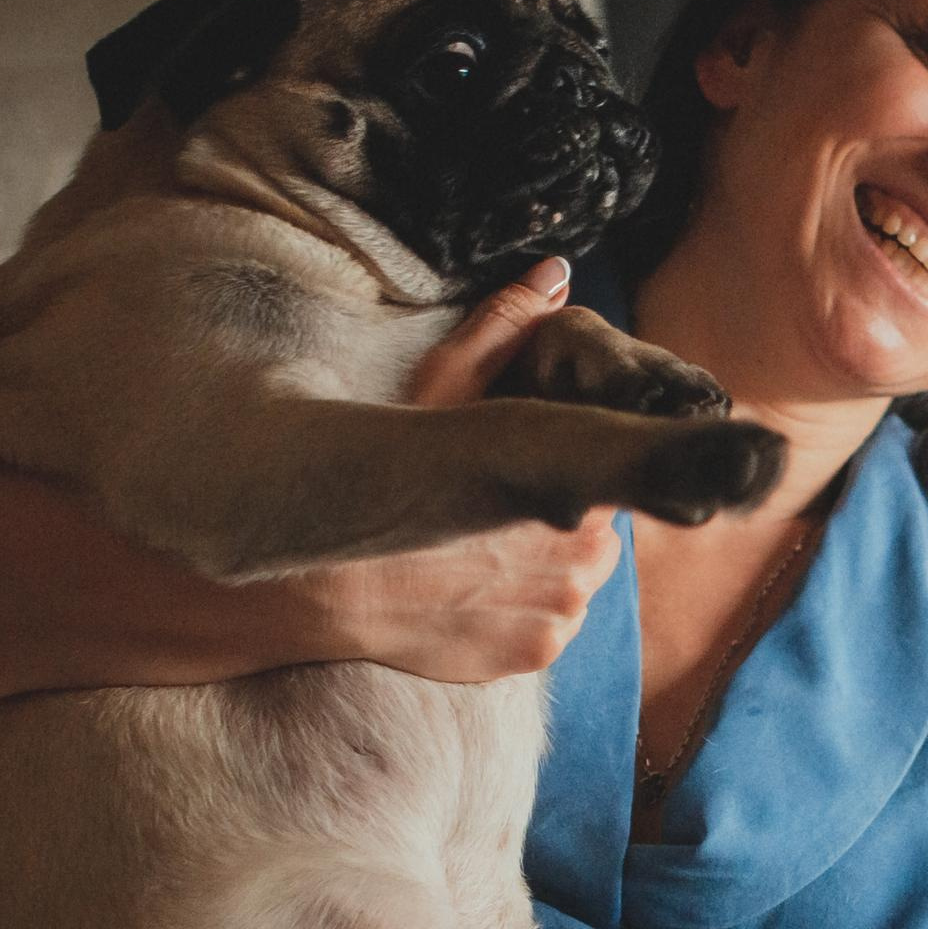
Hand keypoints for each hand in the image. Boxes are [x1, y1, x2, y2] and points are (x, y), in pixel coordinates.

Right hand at [281, 257, 621, 682]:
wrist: (324, 589)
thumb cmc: (383, 479)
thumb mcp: (440, 391)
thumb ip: (504, 330)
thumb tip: (557, 275)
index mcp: (575, 482)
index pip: (602, 473)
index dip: (563, 471)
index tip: (514, 477)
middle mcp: (585, 554)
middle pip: (592, 532)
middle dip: (552, 522)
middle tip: (485, 520)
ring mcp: (562, 611)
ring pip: (573, 582)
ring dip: (542, 572)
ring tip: (472, 559)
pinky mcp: (536, 653)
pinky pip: (548, 626)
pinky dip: (522, 613)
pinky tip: (469, 595)